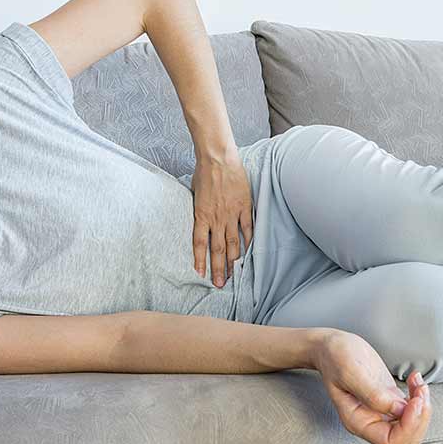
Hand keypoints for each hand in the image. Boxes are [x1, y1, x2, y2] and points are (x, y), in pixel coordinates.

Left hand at [191, 147, 253, 287]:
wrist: (218, 158)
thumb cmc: (204, 172)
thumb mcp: (193, 193)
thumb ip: (198, 209)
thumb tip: (199, 219)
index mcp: (200, 215)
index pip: (199, 244)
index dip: (200, 261)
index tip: (201, 275)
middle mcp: (216, 219)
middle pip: (217, 249)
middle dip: (218, 269)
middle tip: (220, 284)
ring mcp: (231, 214)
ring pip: (233, 243)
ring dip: (233, 261)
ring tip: (234, 275)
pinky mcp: (244, 207)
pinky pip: (247, 229)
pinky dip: (248, 242)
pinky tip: (249, 254)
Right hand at [312, 331, 432, 443]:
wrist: (333, 346)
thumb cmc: (335, 358)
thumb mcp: (352, 372)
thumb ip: (374, 395)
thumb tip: (399, 410)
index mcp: (358, 421)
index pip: (392, 441)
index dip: (408, 425)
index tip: (414, 402)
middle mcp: (371, 420)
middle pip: (407, 437)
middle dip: (419, 416)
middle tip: (419, 392)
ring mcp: (382, 411)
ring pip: (413, 424)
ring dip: (422, 405)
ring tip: (417, 383)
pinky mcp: (390, 399)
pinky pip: (412, 408)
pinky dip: (419, 395)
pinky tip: (414, 379)